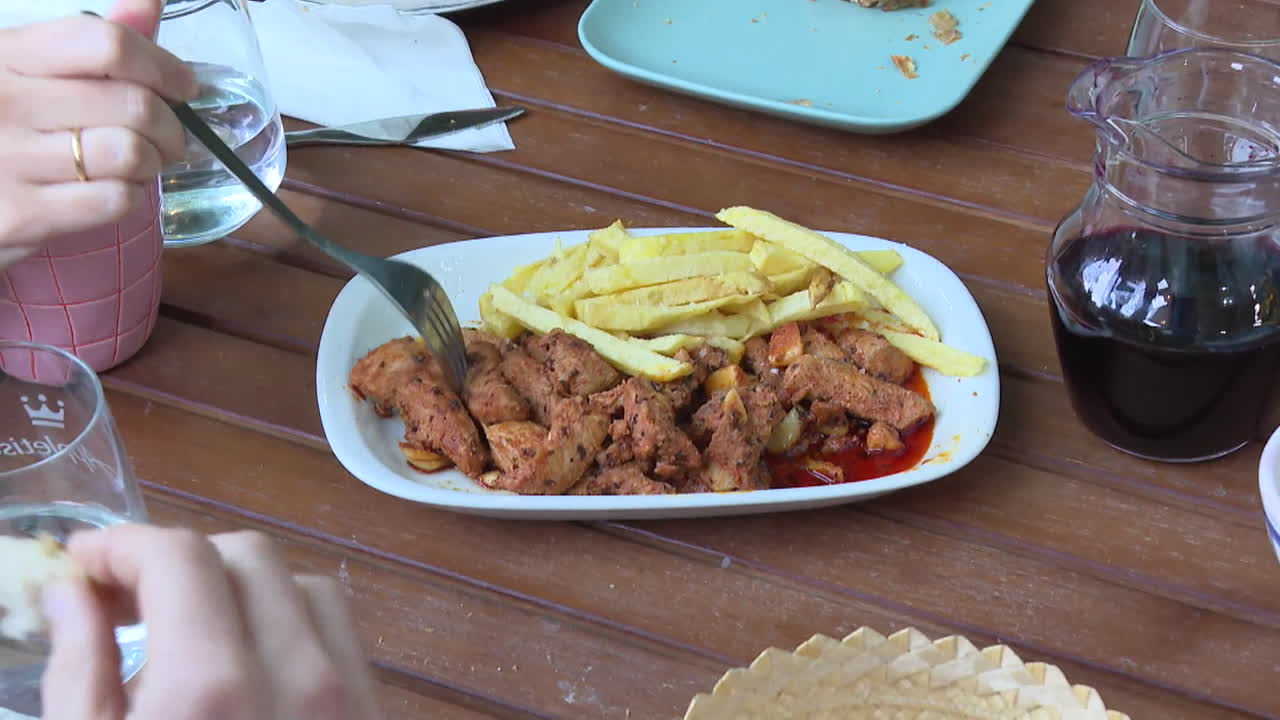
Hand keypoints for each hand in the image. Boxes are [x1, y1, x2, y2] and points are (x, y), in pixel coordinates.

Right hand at [0, 0, 196, 263]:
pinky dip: (131, 197)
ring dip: (152, 163)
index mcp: (7, 55)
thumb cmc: (3, 129)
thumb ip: (89, 45)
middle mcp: (3, 101)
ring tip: (139, 164)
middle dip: (171, 126)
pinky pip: (115, 200)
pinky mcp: (21, 215)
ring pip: (131, 154)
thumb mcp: (30, 74)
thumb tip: (149, 3)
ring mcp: (8, 159)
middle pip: (132, 103)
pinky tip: (113, 189)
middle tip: (169, 139)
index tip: (183, 87)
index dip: (162, 66)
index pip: (106, 44)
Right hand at [41, 525, 381, 719]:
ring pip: (308, 587)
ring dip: (247, 592)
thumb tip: (77, 592)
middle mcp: (299, 678)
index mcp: (212, 687)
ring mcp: (352, 698)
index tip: (87, 562)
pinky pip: (346, 641)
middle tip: (131, 603)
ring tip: (195, 638)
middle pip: (249, 556)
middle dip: (183, 564)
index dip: (124, 544)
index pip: (180, 555)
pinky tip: (255, 671)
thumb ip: (80, 674)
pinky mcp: (377, 715)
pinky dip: (297, 630)